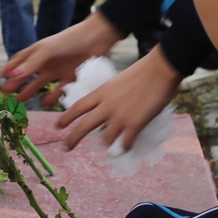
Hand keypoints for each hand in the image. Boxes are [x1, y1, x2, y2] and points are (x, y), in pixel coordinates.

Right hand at [0, 11, 121, 104]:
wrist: (96, 39)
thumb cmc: (69, 40)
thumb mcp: (47, 50)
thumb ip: (31, 64)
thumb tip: (11, 77)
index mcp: (39, 51)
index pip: (20, 61)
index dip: (9, 69)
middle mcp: (47, 61)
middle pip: (29, 74)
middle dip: (17, 83)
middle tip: (6, 94)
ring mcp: (59, 69)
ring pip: (42, 83)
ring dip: (32, 91)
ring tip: (21, 100)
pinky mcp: (72, 77)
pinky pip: (60, 89)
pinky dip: (53, 97)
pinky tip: (45, 103)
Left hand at [58, 44, 183, 150]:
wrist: (159, 69)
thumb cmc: (142, 71)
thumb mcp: (117, 82)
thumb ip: (110, 96)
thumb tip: (109, 109)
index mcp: (101, 92)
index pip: (78, 107)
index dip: (66, 118)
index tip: (57, 126)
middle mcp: (106, 105)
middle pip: (83, 126)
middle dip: (73, 139)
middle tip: (66, 147)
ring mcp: (120, 116)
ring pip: (105, 139)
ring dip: (107, 143)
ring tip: (111, 145)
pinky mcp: (135, 124)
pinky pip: (125, 143)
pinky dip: (125, 147)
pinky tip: (128, 146)